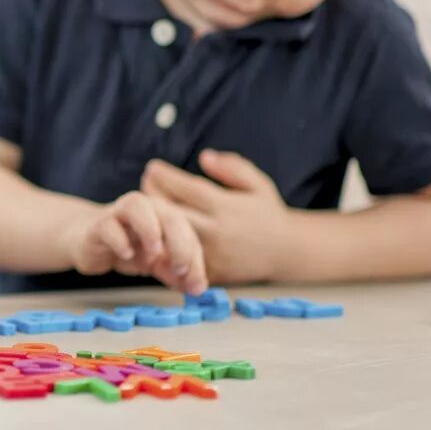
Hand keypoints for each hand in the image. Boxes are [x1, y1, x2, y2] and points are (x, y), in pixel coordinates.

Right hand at [61, 191, 206, 294]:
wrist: (88, 242)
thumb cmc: (127, 248)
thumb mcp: (157, 263)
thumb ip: (176, 274)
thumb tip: (197, 288)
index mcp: (165, 215)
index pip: (188, 233)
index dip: (195, 259)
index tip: (195, 285)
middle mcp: (146, 208)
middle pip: (170, 216)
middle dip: (180, 244)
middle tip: (180, 270)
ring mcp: (120, 212)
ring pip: (138, 206)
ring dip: (150, 231)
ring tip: (154, 255)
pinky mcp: (99, 224)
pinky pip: (109, 226)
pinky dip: (119, 240)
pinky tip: (126, 255)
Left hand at [142, 150, 292, 283]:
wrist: (286, 253)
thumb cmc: (267, 213)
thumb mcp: (257, 183)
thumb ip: (232, 167)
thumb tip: (203, 157)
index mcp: (227, 207)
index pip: (187, 189)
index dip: (165, 176)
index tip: (152, 167)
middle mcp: (217, 232)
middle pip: (172, 213)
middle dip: (152, 197)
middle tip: (144, 186)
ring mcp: (211, 255)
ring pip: (169, 237)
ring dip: (153, 222)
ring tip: (147, 208)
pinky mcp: (208, 273)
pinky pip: (178, 260)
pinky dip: (162, 247)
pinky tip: (152, 234)